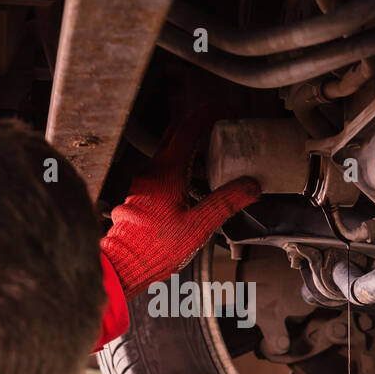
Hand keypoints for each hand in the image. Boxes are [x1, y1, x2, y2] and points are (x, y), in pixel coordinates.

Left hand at [100, 108, 260, 298]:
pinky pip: (162, 171)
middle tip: (218, 122)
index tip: (224, 108)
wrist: (124, 265)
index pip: (188, 129)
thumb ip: (226, 202)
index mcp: (167, 173)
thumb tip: (250, 186)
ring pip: (167, 153)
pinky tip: (192, 183)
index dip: (208, 114)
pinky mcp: (141, 196)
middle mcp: (152, 172)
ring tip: (211, 153)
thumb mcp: (199, 226)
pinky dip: (180, 166)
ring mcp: (144, 183)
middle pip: (175, 135)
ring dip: (189, 146)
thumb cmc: (155, 248)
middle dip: (197, 123)